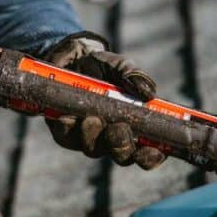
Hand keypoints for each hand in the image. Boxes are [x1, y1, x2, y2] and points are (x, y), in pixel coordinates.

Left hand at [45, 33, 165, 169]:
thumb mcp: (122, 67)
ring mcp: (90, 138)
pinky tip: (67, 117)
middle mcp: (114, 137)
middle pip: (122, 157)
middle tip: (118, 128)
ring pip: (93, 150)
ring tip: (92, 118)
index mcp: (136, 126)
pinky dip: (68, 129)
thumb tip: (149, 94)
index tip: (147, 150)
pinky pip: (66, 139)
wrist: (73, 59)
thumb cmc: (105, 67)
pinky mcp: (65, 133)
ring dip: (94, 137)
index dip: (150, 156)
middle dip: (120, 146)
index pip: (149, 151)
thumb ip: (136, 77)